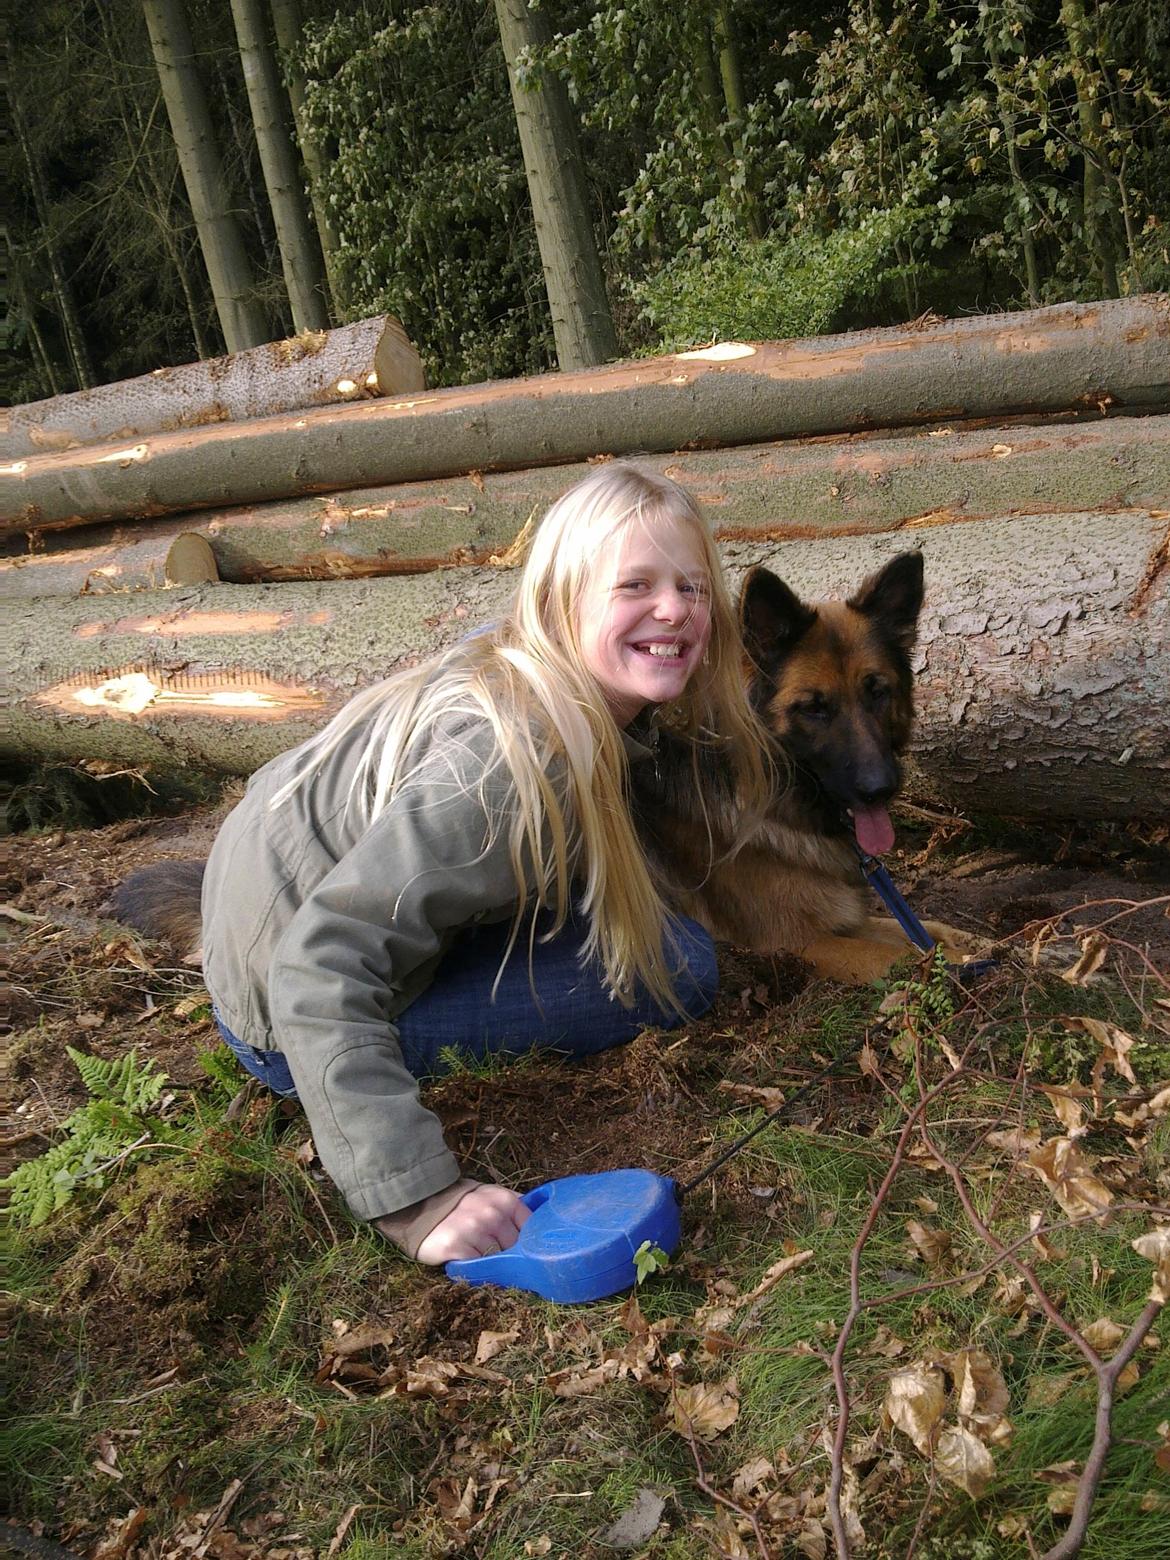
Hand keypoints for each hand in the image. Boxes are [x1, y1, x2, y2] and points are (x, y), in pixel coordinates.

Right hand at [414, 1183, 530, 1265]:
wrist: (423, 1205)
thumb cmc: (465, 1205)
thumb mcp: (493, 1197)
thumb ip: (516, 1210)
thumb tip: (545, 1225)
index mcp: (506, 1201)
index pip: (532, 1231)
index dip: (530, 1245)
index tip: (528, 1253)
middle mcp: (492, 1214)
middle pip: (516, 1250)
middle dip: (511, 1257)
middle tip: (501, 1258)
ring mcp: (473, 1230)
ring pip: (497, 1261)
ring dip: (492, 1265)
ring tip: (481, 1258)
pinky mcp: (455, 1246)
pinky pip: (476, 1269)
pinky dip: (476, 1270)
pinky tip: (470, 1263)